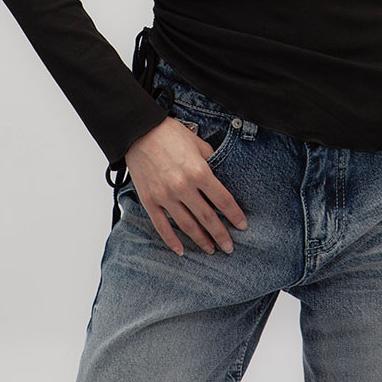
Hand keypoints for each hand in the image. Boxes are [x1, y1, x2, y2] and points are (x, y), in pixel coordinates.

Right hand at [124, 117, 248, 256]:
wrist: (139, 131)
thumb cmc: (170, 134)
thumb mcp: (198, 143)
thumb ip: (211, 160)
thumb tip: (221, 175)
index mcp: (199, 172)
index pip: (222, 200)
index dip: (234, 215)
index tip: (242, 226)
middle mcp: (183, 187)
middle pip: (207, 218)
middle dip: (221, 235)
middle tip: (229, 247)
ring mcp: (165, 196)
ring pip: (187, 225)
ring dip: (201, 240)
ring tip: (210, 249)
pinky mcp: (150, 201)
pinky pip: (162, 226)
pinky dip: (172, 241)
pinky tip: (181, 250)